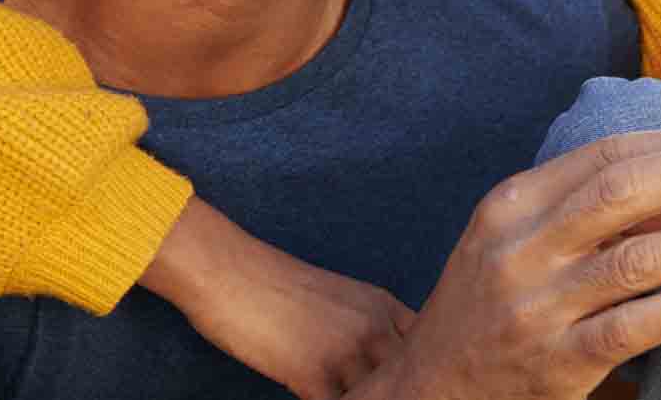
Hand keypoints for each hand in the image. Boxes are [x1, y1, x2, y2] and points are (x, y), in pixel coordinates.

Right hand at [148, 198, 414, 399]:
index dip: (425, 370)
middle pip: (413, 376)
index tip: (418, 382)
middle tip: (398, 395)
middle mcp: (374, 328)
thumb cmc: (276, 286)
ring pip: (378, 396)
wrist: (230, 273)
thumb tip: (383, 362)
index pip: (429, 348)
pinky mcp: (313, 374)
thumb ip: (368, 326)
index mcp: (384, 307)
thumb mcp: (340, 297)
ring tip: (356, 399)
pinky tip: (318, 399)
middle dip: (405, 390)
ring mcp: (347, 352)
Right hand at [356, 130, 660, 399]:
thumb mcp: (526, 241)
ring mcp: (537, 308)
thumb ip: (601, 210)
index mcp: (515, 204)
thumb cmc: (496, 303)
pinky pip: (632, 328)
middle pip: (624, 191)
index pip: (609, 155)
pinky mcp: (557, 363)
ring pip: (638, 259)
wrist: (428, 390)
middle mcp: (522, 249)